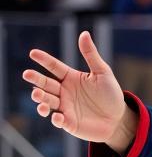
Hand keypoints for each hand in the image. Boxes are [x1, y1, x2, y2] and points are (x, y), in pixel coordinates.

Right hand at [23, 31, 137, 152]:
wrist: (119, 118)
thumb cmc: (111, 94)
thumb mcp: (103, 73)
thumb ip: (91, 55)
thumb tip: (84, 33)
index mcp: (71, 78)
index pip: (54, 67)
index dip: (44, 60)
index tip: (33, 53)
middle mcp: (64, 92)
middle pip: (45, 84)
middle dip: (36, 79)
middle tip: (27, 74)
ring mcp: (64, 107)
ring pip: (47, 101)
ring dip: (40, 98)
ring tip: (38, 94)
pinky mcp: (68, 122)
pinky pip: (58, 120)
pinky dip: (56, 119)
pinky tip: (58, 116)